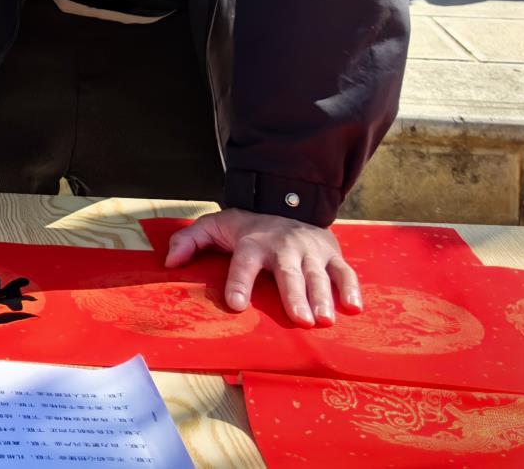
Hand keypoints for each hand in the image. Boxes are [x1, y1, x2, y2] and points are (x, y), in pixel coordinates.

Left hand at [163, 208, 361, 327]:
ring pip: (317, 275)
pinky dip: (351, 289)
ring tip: (324, 320)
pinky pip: (344, 272)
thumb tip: (169, 262)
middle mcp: (282, 246)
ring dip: (322, 298)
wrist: (287, 202)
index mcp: (252, 242)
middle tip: (300, 320)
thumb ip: (190, 240)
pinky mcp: (331, 254)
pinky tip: (354, 308)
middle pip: (288, 273)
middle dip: (294, 296)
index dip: (238, 283)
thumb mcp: (215, 225)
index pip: (243, 263)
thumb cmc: (248, 225)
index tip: (235, 305)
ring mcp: (309, 251)